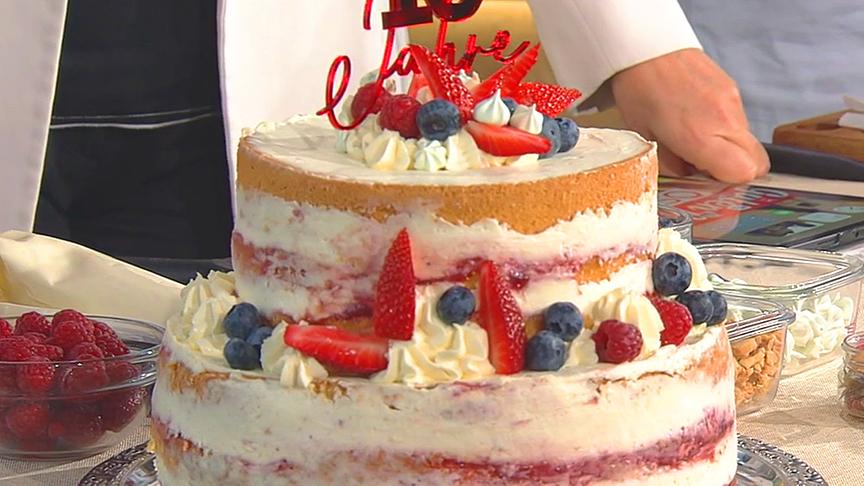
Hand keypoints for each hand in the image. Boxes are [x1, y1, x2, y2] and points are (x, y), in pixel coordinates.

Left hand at [611, 48, 768, 182]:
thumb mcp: (646, 139)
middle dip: (736, 170)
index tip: (707, 178)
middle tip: (706, 165)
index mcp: (700, 136)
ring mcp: (733, 102)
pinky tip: (699, 119)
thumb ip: (673, 165)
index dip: (729, 182)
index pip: (743, 172)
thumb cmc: (639, 93)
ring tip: (697, 138)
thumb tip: (691, 176)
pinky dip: (726, 129)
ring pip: (750, 141)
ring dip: (729, 148)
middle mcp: (724, 120)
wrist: (646, 48)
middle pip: (758, 162)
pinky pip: (741, 120)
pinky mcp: (733, 89)